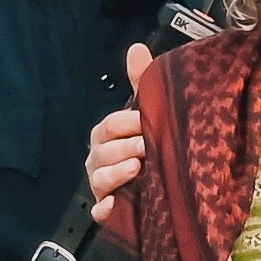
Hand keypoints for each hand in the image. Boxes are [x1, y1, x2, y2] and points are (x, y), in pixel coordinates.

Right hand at [85, 45, 152, 221]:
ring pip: (100, 180)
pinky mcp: (108, 210)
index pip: (109, 125)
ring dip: (117, 173)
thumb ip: (141, 81)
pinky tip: (115, 206)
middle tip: (148, 146)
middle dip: (125, 148)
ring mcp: (101, 186)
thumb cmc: (146, 142)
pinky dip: (105, 210)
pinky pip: (100, 212)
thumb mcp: (146, 111)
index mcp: (107, 135)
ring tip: (138, 168)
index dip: (127, 123)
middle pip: (103, 152)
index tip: (146, 121)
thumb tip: (137, 48)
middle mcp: (99, 159)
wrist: (161, 183)